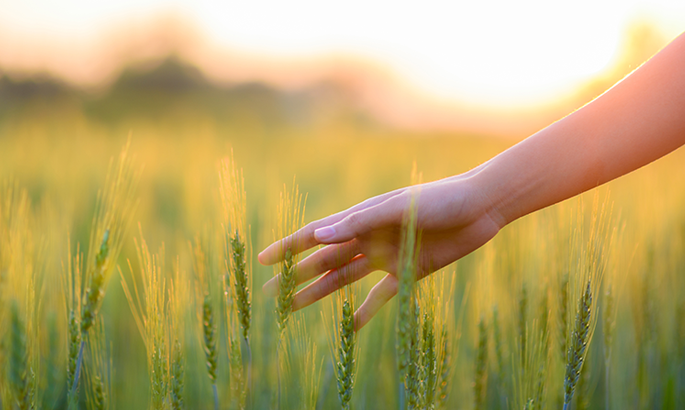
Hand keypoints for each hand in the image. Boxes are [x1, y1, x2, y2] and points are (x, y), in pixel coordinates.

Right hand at [259, 172, 504, 329]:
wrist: (481, 207)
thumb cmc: (440, 199)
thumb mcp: (398, 208)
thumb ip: (360, 222)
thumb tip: (318, 235)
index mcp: (361, 218)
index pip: (315, 234)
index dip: (287, 247)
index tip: (261, 260)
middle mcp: (368, 237)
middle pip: (323, 260)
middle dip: (294, 276)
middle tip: (269, 295)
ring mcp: (386, 255)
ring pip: (343, 278)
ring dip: (318, 292)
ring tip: (293, 308)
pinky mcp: (408, 271)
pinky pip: (381, 296)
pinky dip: (365, 311)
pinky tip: (351, 327)